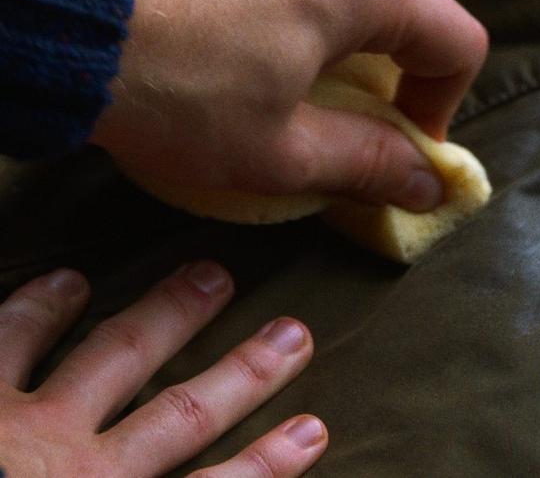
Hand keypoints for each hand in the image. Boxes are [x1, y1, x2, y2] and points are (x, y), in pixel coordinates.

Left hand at [0, 264, 326, 476]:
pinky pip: (8, 341)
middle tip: (291, 332)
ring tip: (208, 275)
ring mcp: (25, 428)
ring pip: (115, 355)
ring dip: (168, 316)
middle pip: (183, 413)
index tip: (314, 428)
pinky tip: (68, 279)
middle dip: (243, 373)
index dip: (266, 466)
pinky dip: (38, 308)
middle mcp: (79, 476)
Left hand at [93, 0, 487, 211]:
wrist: (60, 28)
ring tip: (321, 72)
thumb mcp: (278, 152)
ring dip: (365, 23)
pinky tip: (262, 27)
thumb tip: (427, 182)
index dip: (444, 101)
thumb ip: (368, 164)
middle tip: (376, 111)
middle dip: (415, 59)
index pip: (458, 39)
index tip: (406, 142)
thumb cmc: (174, 93)